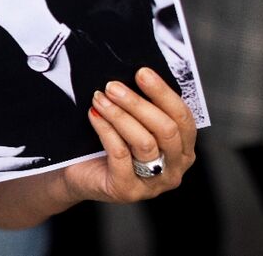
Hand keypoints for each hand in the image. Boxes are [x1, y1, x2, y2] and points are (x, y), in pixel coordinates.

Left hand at [63, 67, 196, 202]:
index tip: (142, 72)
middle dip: (138, 103)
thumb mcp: (133, 125)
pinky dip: (106, 130)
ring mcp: (152, 184)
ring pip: (144, 142)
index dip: (164, 93)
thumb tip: (137, 76)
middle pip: (166, 130)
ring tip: (100, 98)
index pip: (183, 118)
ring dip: (120, 115)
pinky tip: (94, 115)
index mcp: (183, 150)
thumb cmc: (109, 146)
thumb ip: (143, 109)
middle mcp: (174, 169)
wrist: (79, 175)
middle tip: (113, 85)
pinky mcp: (127, 190)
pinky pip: (121, 155)